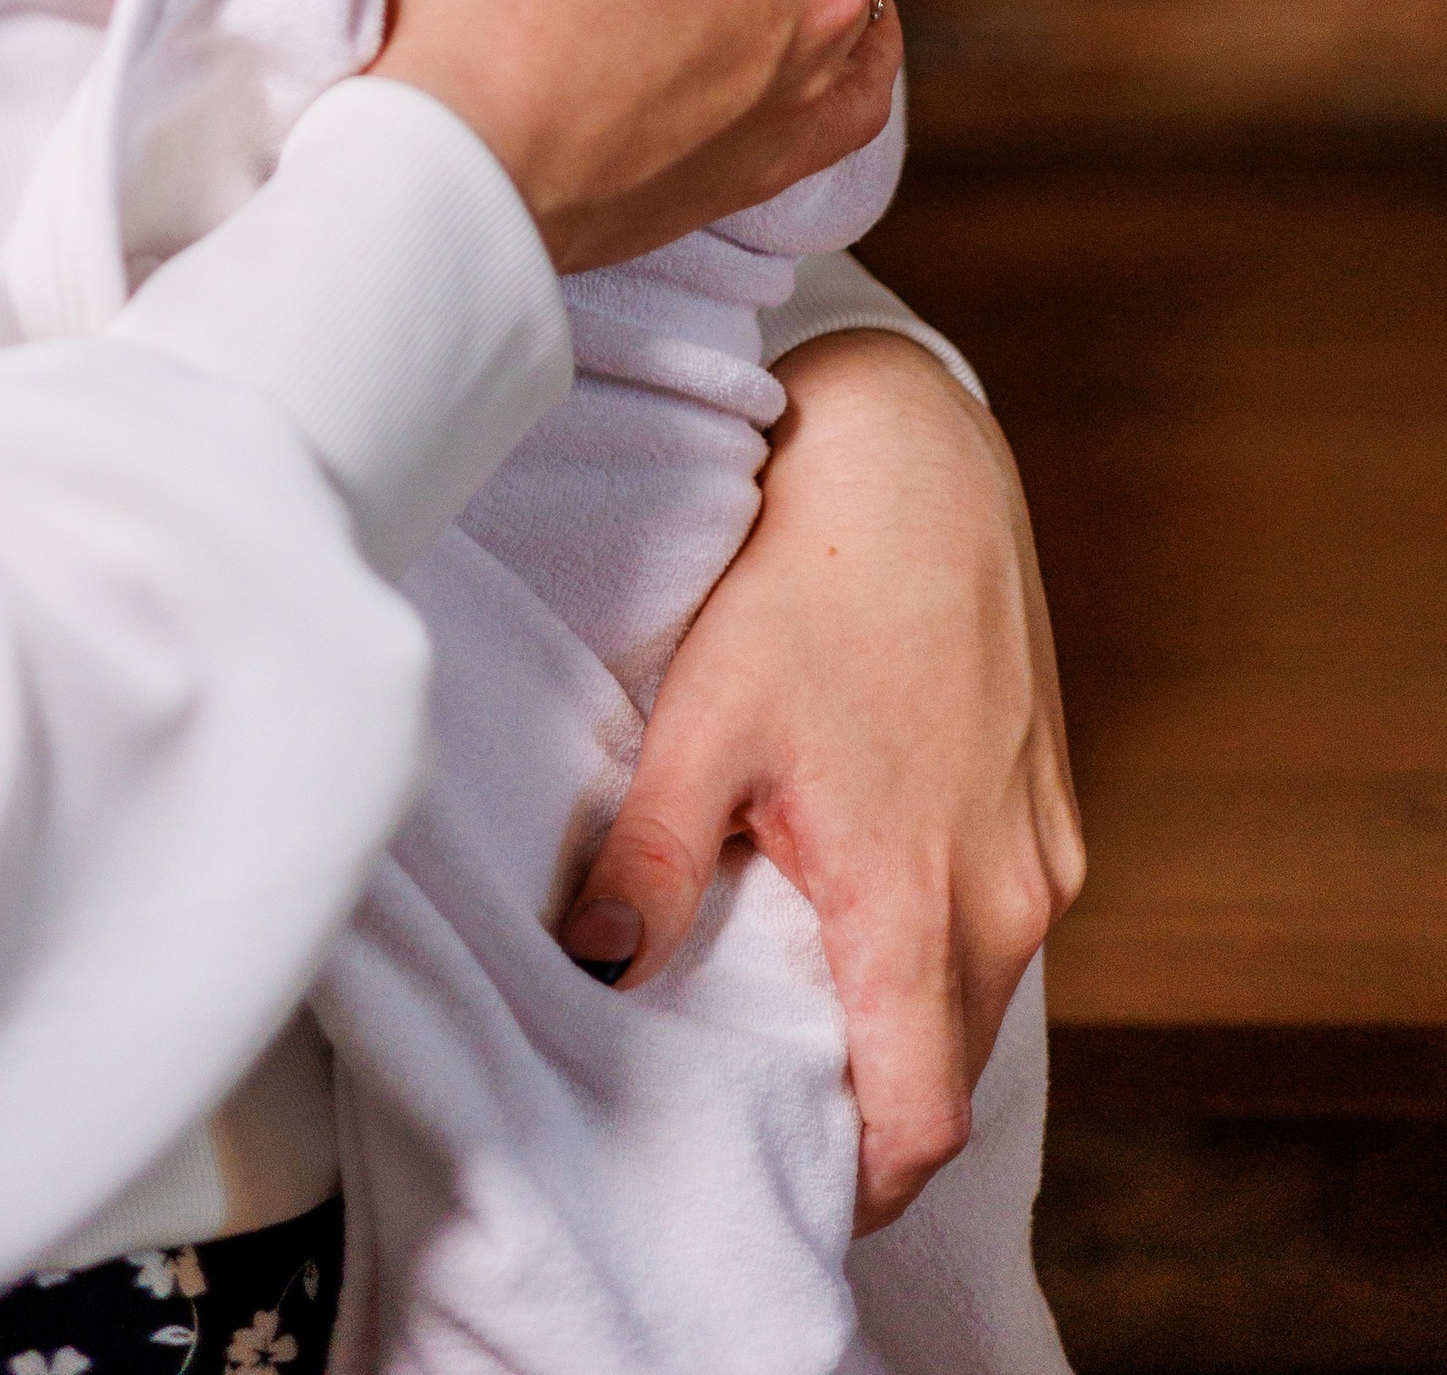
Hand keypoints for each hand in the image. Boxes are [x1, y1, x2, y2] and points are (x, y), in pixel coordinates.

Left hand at [559, 328, 1084, 1229]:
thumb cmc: (806, 583)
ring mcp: (1042, 850)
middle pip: (951, 1068)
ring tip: (802, 990)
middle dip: (873, 1102)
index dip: (861, 1181)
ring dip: (905, 1013)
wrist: (917, 459)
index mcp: (921, 904)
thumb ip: (650, 859)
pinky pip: (1002, 918)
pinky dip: (939, 939)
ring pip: (980, 993)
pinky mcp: (1051, 802)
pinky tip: (858, 888)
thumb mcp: (705, 720)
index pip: (918, 1121)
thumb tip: (592, 968)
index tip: (791, 1185)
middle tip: (772, 1092)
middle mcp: (1010, 898)